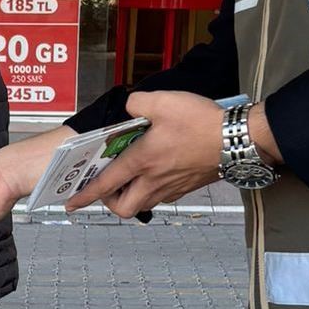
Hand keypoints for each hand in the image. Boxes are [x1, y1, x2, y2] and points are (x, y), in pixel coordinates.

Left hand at [65, 91, 231, 217]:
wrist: (237, 139)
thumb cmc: (201, 122)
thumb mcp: (162, 101)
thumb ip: (137, 104)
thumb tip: (130, 109)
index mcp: (142, 161)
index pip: (106, 184)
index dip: (86, 195)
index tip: (72, 203)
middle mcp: (154, 180)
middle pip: (124, 207)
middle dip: (110, 202)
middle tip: (109, 185)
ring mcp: (172, 188)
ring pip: (144, 203)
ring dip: (132, 195)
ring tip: (131, 176)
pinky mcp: (187, 188)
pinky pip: (162, 196)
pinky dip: (153, 189)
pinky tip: (157, 170)